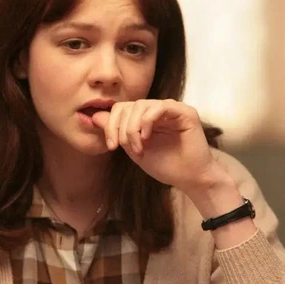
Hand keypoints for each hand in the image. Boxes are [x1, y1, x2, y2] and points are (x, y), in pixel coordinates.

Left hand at [92, 99, 217, 192]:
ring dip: (133, 127)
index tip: (112, 146)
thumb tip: (94, 117)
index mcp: (145, 117)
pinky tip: (147, 137)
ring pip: (142, 105)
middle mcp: (157, 109)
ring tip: (138, 147)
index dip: (111, 125)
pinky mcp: (185, 112)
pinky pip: (161, 106)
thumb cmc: (166, 166)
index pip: (121, 109)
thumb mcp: (134, 149)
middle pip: (128, 106)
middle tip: (124, 147)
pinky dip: (148, 120)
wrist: (190, 178)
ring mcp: (172, 109)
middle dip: (121, 127)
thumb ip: (117, 133)